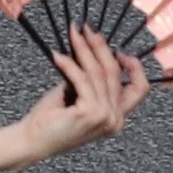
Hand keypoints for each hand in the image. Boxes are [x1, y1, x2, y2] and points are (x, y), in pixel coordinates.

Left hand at [0, 26, 153, 172]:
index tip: (118, 49)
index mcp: (117, 118)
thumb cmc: (51, 120)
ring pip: (98, 72)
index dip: (134, 66)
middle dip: (100, 46)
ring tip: (72, 35)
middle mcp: (115, 120)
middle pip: (114, 73)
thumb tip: (92, 48)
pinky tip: (58, 55)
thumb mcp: (77, 95)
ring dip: (83, 49)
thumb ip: (91, 80)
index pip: (140, 89)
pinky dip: (69, 63)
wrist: (32, 142)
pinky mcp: (90, 113)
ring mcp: (104, 118)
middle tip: (86, 30)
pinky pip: (81, 78)